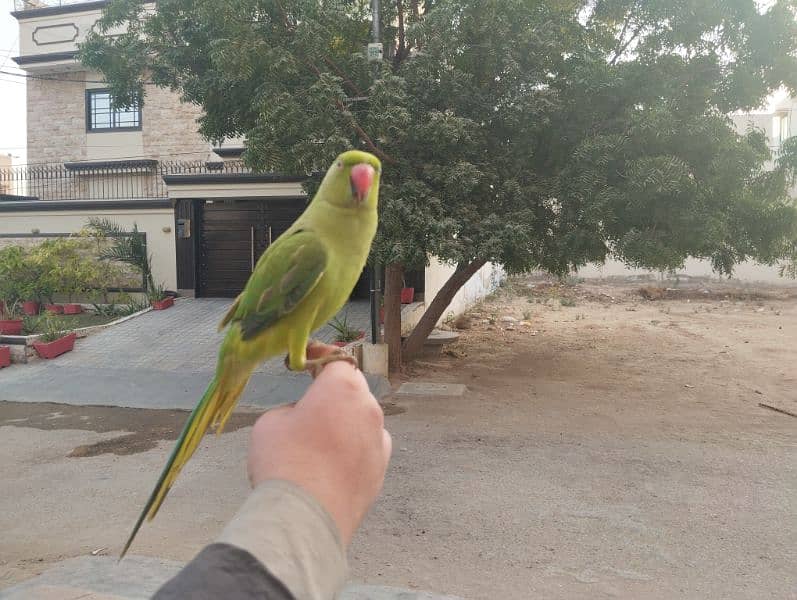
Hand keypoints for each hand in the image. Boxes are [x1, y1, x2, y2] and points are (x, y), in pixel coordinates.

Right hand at [248, 344, 391, 545]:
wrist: (305, 517)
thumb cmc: (284, 460)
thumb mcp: (271, 422)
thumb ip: (292, 410)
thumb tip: (303, 418)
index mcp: (343, 388)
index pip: (336, 359)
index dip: (319, 355)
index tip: (305, 358)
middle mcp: (369, 409)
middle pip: (353, 389)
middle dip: (333, 391)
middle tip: (309, 401)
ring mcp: (380, 441)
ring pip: (363, 420)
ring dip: (345, 421)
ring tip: (320, 438)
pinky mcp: (381, 471)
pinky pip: (367, 448)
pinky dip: (353, 449)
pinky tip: (333, 463)